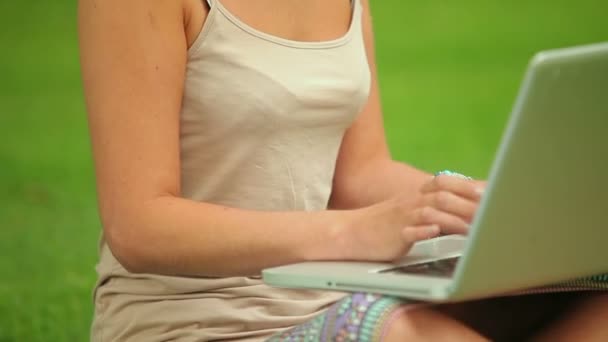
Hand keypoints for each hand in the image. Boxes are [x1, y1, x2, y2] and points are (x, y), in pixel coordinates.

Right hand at [336, 175, 485, 261]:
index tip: (490, 192)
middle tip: (491, 212)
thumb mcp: (412, 212)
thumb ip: (436, 208)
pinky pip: (409, 230)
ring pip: (430, 212)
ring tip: (473, 228)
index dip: (467, 186)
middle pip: (443, 196)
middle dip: (468, 203)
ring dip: (453, 219)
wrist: (352, 232)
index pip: (445, 183)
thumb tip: (465, 208)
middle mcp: (411, 202)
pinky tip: (434, 232)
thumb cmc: (386, 224)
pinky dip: (423, 230)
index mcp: (417, 195)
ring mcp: (402, 218)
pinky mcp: (394, 234)